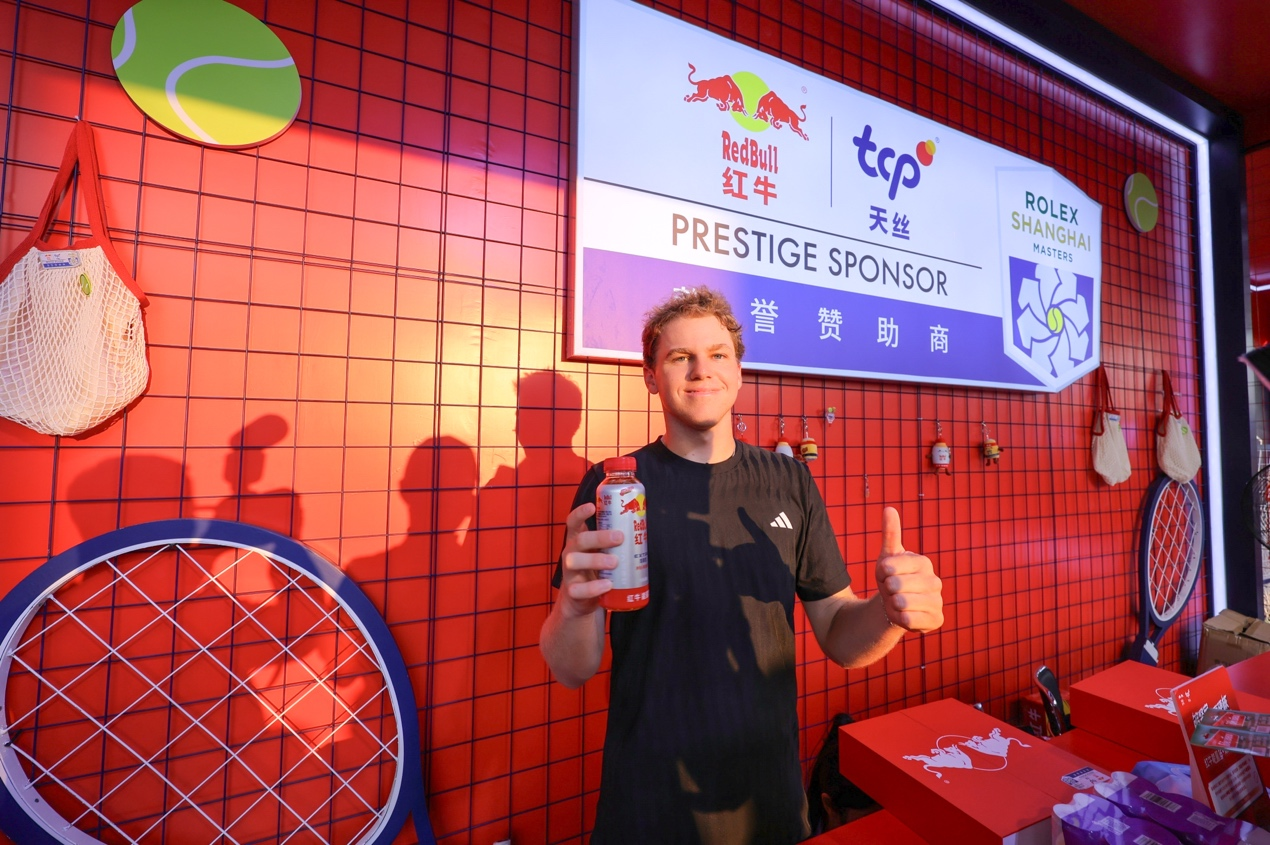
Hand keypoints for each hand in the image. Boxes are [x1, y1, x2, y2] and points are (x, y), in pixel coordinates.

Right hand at [558, 502, 621, 617]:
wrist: (581, 599)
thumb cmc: (595, 569)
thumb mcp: (600, 553)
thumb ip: (612, 542)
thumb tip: (639, 527)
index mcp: (577, 541)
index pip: (573, 522)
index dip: (580, 513)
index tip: (592, 506)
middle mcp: (570, 553)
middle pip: (580, 540)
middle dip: (599, 537)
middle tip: (619, 537)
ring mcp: (569, 572)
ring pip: (575, 562)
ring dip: (595, 560)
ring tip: (614, 562)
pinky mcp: (573, 591)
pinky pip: (579, 589)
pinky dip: (594, 587)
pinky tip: (607, 585)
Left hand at [876, 506, 942, 632]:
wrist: (896, 605)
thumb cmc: (892, 577)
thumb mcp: (888, 556)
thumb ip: (890, 533)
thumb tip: (889, 508)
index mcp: (923, 562)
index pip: (889, 566)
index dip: (881, 572)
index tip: (886, 574)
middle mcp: (935, 581)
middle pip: (895, 585)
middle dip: (886, 590)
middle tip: (892, 590)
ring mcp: (938, 601)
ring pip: (902, 603)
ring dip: (892, 604)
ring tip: (897, 601)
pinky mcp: (937, 620)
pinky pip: (909, 620)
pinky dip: (900, 619)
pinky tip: (904, 614)